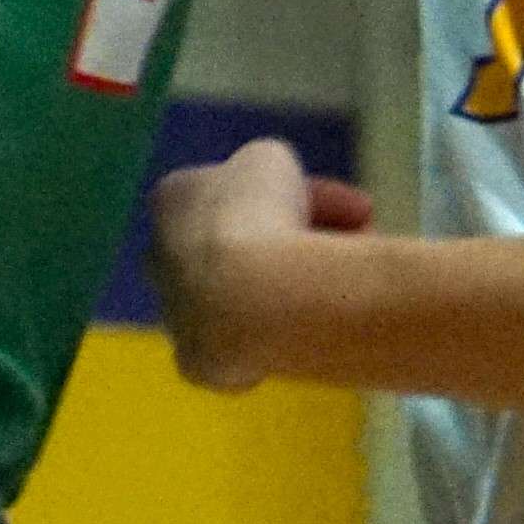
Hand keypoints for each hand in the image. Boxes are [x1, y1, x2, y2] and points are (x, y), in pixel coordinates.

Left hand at [146, 136, 376, 391]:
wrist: (254, 299)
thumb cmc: (262, 215)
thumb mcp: (274, 161)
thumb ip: (269, 172)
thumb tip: (279, 193)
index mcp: (172, 200)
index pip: (244, 192)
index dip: (304, 196)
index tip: (358, 210)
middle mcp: (162, 256)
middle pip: (244, 244)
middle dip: (298, 241)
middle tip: (361, 242)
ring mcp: (176, 313)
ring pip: (247, 296)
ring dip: (291, 288)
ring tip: (343, 288)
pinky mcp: (195, 362)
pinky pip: (247, 344)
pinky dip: (279, 336)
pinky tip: (305, 332)